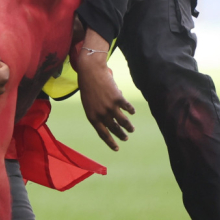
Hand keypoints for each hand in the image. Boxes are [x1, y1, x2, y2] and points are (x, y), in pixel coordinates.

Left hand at [73, 31, 134, 150]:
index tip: (117, 148)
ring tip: (132, 129)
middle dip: (121, 135)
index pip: (102, 133)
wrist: (90, 72)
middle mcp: (101, 113)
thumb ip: (98, 111)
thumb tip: (110, 117)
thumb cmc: (87, 86)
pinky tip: (132, 112)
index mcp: (92, 116)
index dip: (110, 142)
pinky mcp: (118, 98)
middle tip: (126, 138)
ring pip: (123, 121)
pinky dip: (130, 111)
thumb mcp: (89, 102)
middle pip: (114, 129)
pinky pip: (127, 108)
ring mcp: (110, 106)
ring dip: (128, 127)